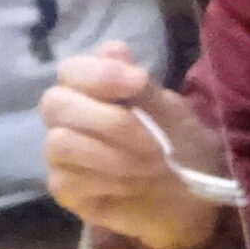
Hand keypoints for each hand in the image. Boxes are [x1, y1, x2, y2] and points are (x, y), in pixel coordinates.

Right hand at [39, 40, 219, 248]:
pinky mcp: (65, 189)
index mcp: (94, 91)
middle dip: (110, 121)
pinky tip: (134, 185)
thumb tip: (114, 48)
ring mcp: (62, 155)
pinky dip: (108, 181)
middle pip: (54, 103)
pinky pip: (68, 179)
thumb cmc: (182, 149)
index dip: (100, 74)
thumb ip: (141, 87)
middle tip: (153, 141)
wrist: (194, 199)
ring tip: (151, 165)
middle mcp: (69, 118)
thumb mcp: (173, 114)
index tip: (137, 82)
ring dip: (113, 154)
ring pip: (60, 142)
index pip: (71, 70)